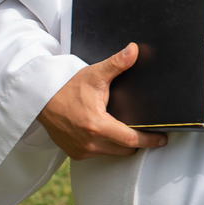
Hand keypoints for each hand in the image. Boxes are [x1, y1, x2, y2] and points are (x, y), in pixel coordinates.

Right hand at [37, 43, 166, 159]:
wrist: (41, 99)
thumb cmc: (67, 88)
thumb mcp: (94, 75)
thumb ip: (116, 64)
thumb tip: (133, 50)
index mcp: (97, 125)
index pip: (131, 139)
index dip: (150, 140)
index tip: (162, 139)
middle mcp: (90, 142)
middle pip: (125, 149)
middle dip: (137, 141)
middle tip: (147, 131)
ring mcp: (81, 150)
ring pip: (113, 153)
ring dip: (121, 145)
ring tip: (127, 130)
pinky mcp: (75, 154)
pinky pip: (98, 153)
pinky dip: (106, 146)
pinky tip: (108, 134)